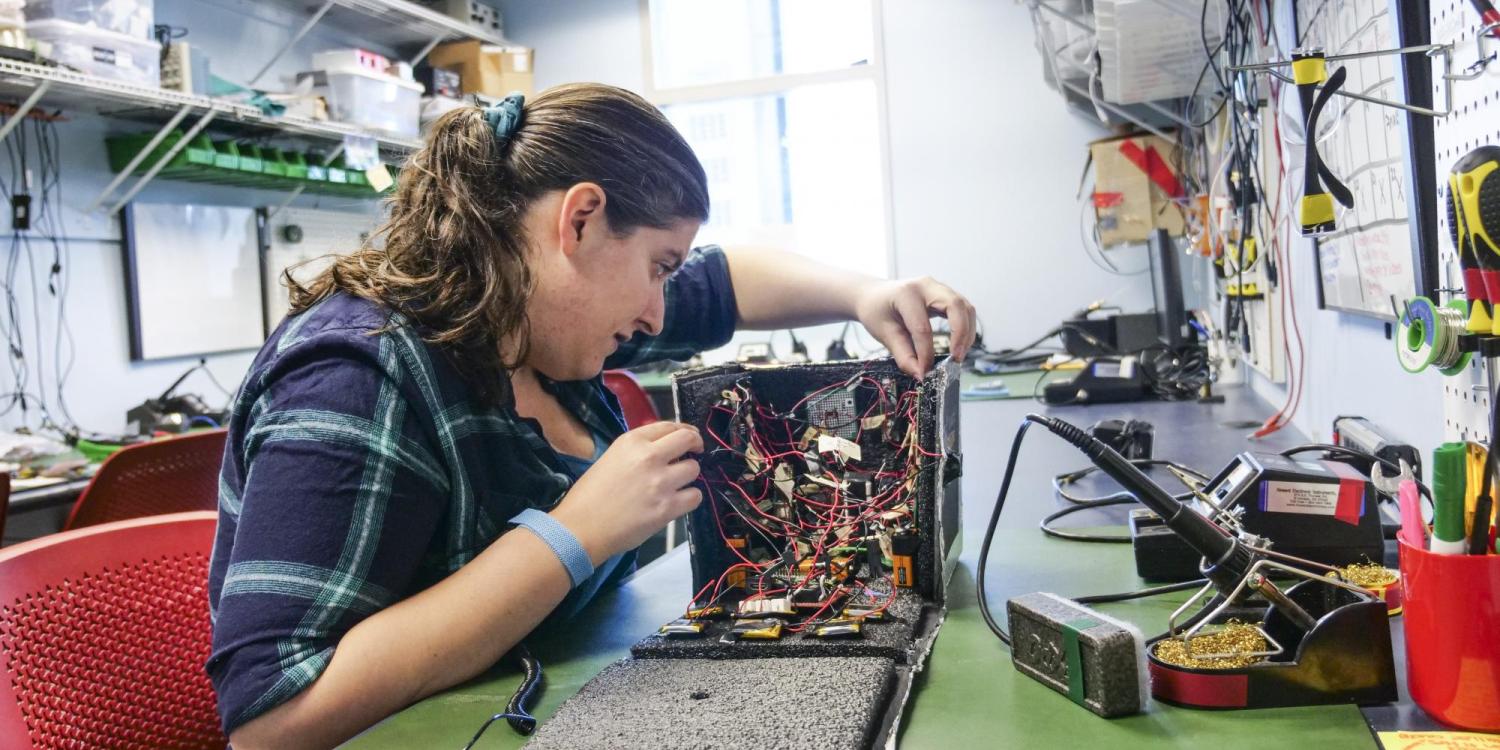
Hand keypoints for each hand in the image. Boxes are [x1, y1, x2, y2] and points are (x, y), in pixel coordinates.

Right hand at [549, 421, 703, 563]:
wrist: (581, 528)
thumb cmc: (589, 495)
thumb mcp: (611, 458)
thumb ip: (637, 451)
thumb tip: (661, 451)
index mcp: (632, 441)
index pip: (669, 425)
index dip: (684, 431)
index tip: (689, 438)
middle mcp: (649, 456)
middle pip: (688, 439)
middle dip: (695, 445)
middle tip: (695, 454)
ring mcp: (661, 482)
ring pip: (694, 469)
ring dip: (689, 476)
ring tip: (678, 484)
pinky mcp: (667, 507)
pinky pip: (695, 496)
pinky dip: (690, 498)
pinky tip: (679, 501)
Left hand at [852, 276, 976, 377]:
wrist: (873, 295)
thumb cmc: (876, 311)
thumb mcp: (884, 334)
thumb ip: (903, 356)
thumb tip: (920, 374)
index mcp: (906, 294)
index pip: (922, 327)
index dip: (926, 353)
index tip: (925, 371)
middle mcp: (926, 285)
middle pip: (955, 306)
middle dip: (960, 334)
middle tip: (956, 358)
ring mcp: (938, 287)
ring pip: (965, 307)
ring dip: (967, 332)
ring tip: (959, 354)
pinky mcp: (945, 295)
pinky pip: (963, 309)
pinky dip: (965, 327)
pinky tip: (959, 343)